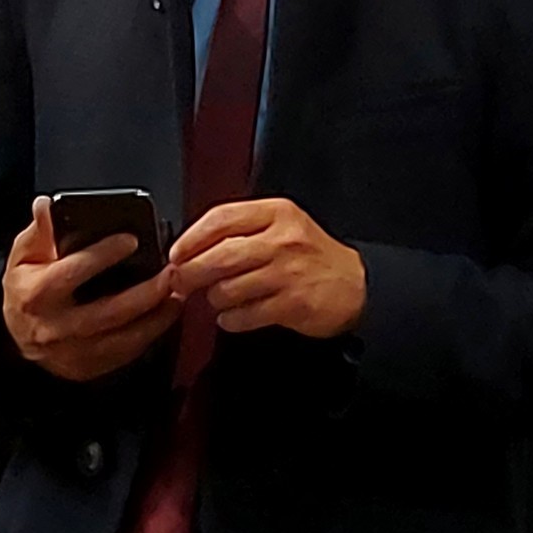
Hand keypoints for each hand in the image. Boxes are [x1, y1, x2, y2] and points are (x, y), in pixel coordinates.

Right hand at [1, 197, 182, 381]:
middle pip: (108, 312)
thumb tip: (45, 205)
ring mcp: (73, 352)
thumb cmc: (26, 288)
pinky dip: (150, 335)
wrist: (17, 336)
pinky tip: (165, 315)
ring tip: (177, 293)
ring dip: (156, 317)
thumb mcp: (24, 255)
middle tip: (171, 271)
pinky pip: (125, 354)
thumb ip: (39, 230)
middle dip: (145, 293)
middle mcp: (56, 328)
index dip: (103, 255)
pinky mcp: (88, 368)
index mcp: (37, 294)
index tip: (131, 240)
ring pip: (123, 338)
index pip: (73, 272)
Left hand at [167, 197, 367, 338]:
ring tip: (217, 298)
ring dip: (214, 298)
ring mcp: (288, 273)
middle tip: (181, 281)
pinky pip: (244, 315)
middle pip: (219, 255)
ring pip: (228, 288)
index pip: (221, 218)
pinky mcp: (291, 304)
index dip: (191, 237)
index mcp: (277, 213)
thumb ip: (244, 228)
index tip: (176, 253)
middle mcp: (282, 240)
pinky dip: (231, 319)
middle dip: (191, 272)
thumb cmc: (312, 256)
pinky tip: (234, 316)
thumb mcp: (284, 225)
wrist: (356, 286)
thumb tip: (193, 245)